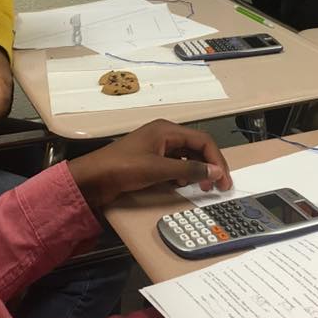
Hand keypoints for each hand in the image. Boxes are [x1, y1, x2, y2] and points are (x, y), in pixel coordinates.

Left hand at [67, 120, 231, 210]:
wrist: (92, 178)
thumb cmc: (122, 168)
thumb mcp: (158, 169)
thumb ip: (189, 169)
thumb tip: (216, 171)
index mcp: (167, 130)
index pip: (203, 140)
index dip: (217, 159)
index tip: (224, 179)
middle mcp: (164, 135)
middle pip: (197, 147)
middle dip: (209, 166)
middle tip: (218, 186)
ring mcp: (157, 148)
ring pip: (187, 157)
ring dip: (197, 171)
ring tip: (200, 187)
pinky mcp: (150, 161)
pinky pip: (175, 165)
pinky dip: (183, 174)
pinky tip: (181, 184)